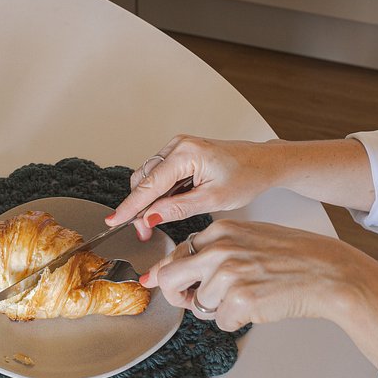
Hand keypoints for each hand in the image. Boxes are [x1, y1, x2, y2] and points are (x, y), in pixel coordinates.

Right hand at [106, 135, 281, 240]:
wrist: (263, 163)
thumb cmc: (247, 176)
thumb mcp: (212, 200)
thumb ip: (177, 208)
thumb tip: (149, 217)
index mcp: (186, 154)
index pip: (149, 184)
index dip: (130, 206)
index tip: (114, 220)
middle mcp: (178, 145)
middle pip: (144, 180)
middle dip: (140, 207)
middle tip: (145, 232)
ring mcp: (178, 147)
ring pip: (149, 178)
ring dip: (149, 200)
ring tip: (160, 220)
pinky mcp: (180, 153)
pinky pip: (159, 174)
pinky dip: (159, 192)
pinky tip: (170, 204)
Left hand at [141, 219, 377, 330]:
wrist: (329, 272)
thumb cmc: (293, 256)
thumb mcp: (248, 238)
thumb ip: (213, 249)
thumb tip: (172, 269)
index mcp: (220, 230)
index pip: (176, 253)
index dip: (169, 274)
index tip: (160, 282)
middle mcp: (220, 249)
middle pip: (169, 279)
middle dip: (177, 296)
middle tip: (193, 301)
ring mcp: (229, 274)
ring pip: (200, 306)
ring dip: (219, 309)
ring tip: (249, 296)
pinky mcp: (240, 299)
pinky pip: (221, 322)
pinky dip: (237, 321)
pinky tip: (259, 306)